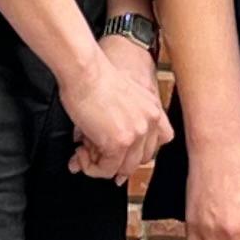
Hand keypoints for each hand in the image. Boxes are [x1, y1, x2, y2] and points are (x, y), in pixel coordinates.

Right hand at [63, 35, 172, 193]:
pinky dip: (91, 167)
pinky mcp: (119, 143)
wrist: (85, 70)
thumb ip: (112, 126)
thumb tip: (95, 149)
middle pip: (142, 159)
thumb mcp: (116, 99)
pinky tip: (80, 153)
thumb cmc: (94, 76)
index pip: (158, 141)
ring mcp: (136, 133)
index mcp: (153, 108)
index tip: (122, 157)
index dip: (137, 152)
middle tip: (95, 157)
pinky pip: (106, 169)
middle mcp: (150, 121)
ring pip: (124, 169)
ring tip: (84, 154)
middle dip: (117, 163)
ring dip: (102, 167)